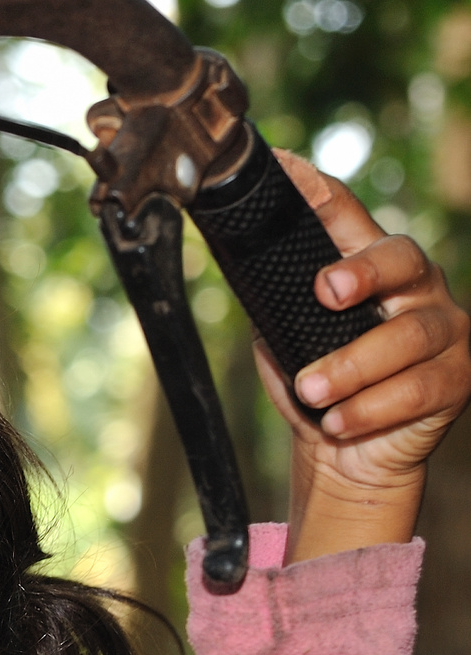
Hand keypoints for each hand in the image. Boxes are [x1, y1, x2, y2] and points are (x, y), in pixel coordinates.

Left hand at [257, 151, 470, 562]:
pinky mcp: (456, 379)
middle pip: (403, 258)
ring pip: (408, 335)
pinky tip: (338, 420)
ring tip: (310, 388)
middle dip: (365, 270)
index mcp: (372, 267)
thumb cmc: (316, 382)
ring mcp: (444, 331)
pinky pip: (418, 390)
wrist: (345, 451)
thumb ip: (275, 297)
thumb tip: (237, 256)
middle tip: (325, 290)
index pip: (348, 219)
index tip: (289, 171)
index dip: (322, 194)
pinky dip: (371, 407)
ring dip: (352, 364)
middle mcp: (416, 289)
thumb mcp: (286, 334)